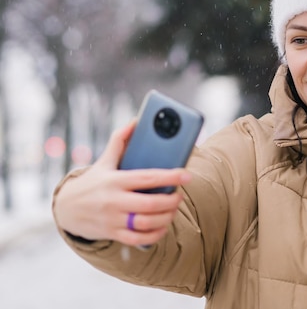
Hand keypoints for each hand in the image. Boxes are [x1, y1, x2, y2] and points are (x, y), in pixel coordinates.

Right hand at [53, 121, 191, 245]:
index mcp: (115, 180)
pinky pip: (139, 239)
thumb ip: (119, 141)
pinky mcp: (113, 234)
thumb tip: (135, 121)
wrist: (66, 209)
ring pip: (147, 223)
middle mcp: (114, 200)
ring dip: (166, 217)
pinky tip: (162, 227)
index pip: (147, 177)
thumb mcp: (104, 162)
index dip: (170, 176)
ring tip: (173, 209)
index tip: (186, 174)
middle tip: (179, 195)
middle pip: (150, 204)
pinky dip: (155, 235)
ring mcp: (113, 219)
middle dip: (171, 201)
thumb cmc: (92, 182)